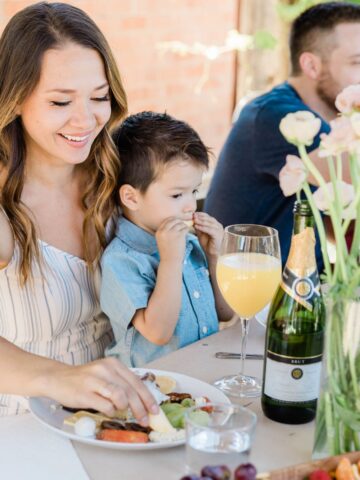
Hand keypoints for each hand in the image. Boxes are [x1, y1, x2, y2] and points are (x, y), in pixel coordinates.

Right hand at [43, 357, 158, 425]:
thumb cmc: (85, 379)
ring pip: (120, 396)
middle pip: (131, 390)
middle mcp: (106, 369)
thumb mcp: (105, 374)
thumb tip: (141, 400)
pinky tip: (109, 412)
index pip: (137, 381)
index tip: (155, 410)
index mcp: (114, 364)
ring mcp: (95, 380)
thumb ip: (121, 383)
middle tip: (145, 420)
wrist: (58, 378)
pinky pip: (105, 405)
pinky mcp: (85, 393)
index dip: (148, 397)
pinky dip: (111, 411)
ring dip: (125, 408)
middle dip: (141, 408)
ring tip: (121, 411)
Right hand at [155, 217, 187, 262]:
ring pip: (180, 223)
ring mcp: (172, 233)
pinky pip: (185, 228)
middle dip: (178, 221)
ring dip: (183, 225)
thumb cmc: (167, 252)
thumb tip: (172, 222)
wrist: (170, 261)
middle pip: (173, 220)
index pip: (166, 220)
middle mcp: (164, 231)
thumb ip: (165, 232)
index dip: (172, 220)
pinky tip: (187, 232)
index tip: (176, 222)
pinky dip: (187, 229)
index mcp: (159, 232)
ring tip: (184, 229)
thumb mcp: (162, 240)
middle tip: (182, 224)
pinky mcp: (179, 235)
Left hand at [193, 212, 223, 257]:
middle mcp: (218, 226)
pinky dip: (203, 227)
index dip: (200, 214)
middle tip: (192, 216)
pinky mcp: (218, 235)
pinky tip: (196, 226)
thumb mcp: (201, 233)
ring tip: (194, 220)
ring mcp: (219, 230)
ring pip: (209, 223)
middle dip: (200, 217)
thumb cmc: (207, 244)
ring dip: (201, 221)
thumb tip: (192, 220)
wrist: (212, 254)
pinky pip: (209, 229)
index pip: (207, 216)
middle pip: (209, 218)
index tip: (192, 214)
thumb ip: (198, 226)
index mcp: (215, 224)